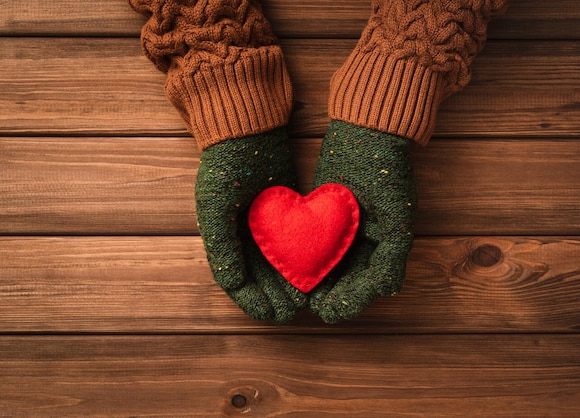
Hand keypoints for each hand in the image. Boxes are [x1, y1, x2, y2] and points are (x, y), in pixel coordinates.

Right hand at [195, 128, 306, 322]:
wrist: (248, 129)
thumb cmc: (225, 167)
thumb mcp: (216, 207)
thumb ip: (222, 247)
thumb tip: (231, 284)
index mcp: (223, 237)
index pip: (235, 280)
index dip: (251, 300)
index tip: (269, 313)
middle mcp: (243, 236)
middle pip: (260, 276)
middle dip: (275, 296)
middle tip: (293, 309)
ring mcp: (265, 225)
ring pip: (278, 263)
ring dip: (289, 282)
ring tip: (304, 297)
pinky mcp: (286, 212)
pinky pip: (294, 241)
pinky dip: (301, 258)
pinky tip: (315, 270)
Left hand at [309, 120, 416, 322]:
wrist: (367, 132)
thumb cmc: (386, 171)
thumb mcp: (397, 215)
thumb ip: (394, 255)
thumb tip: (388, 290)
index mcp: (390, 245)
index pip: (373, 285)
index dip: (353, 300)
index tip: (331, 309)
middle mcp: (371, 243)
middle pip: (352, 281)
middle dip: (335, 296)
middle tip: (314, 307)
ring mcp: (350, 232)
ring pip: (335, 268)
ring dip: (321, 283)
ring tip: (303, 295)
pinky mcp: (330, 219)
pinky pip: (321, 247)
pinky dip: (312, 260)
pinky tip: (296, 267)